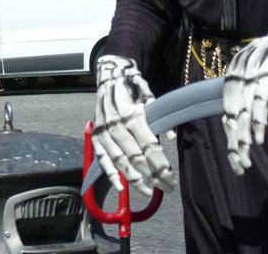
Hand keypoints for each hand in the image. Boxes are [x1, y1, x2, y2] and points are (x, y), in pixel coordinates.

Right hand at [92, 55, 175, 195]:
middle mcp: (117, 125)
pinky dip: (110, 174)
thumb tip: (172, 138)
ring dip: (134, 179)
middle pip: (136, 157)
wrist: (110, 75)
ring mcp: (104, 132)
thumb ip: (160, 117)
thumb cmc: (133, 86)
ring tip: (148, 191)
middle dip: (152, 175)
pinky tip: (120, 187)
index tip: (170, 177)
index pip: (148, 146)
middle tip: (166, 187)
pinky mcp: (96, 136)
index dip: (160, 164)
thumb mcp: (150, 96)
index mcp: (132, 115)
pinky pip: (102, 159)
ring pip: (120, 161)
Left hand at [222, 8, 267, 174]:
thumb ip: (252, 91)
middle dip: (235, 140)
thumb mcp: (261, 73)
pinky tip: (259, 137)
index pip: (228, 109)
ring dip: (244, 135)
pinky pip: (261, 100)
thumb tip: (247, 120)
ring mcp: (255, 71)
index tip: (235, 157)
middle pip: (233, 112)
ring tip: (245, 156)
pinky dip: (259, 119)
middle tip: (240, 164)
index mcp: (234, 72)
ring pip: (245, 109)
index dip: (230, 134)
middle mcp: (240, 71)